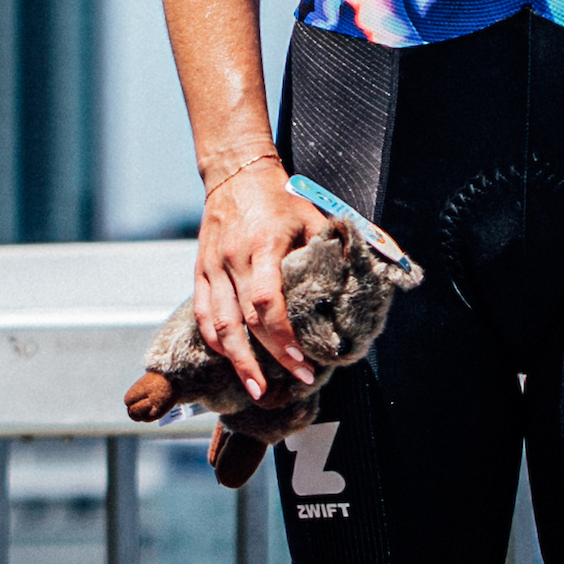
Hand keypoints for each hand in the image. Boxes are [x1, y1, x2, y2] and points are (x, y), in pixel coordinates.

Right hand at [186, 156, 328, 398]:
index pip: (267, 302)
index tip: (303, 362)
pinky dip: (216, 342)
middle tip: (295, 383)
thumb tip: (363, 279)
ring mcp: (212, 266)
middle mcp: (234, 259)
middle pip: (245, 322)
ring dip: (238, 362)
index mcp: (263, 245)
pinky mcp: (200, 270)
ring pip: (219, 325)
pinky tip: (231, 360)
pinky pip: (203, 314)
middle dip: (269, 359)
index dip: (283, 338)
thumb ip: (332, 249)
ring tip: (257, 390)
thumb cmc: (278, 198)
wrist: (234, 173)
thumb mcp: (312, 217)